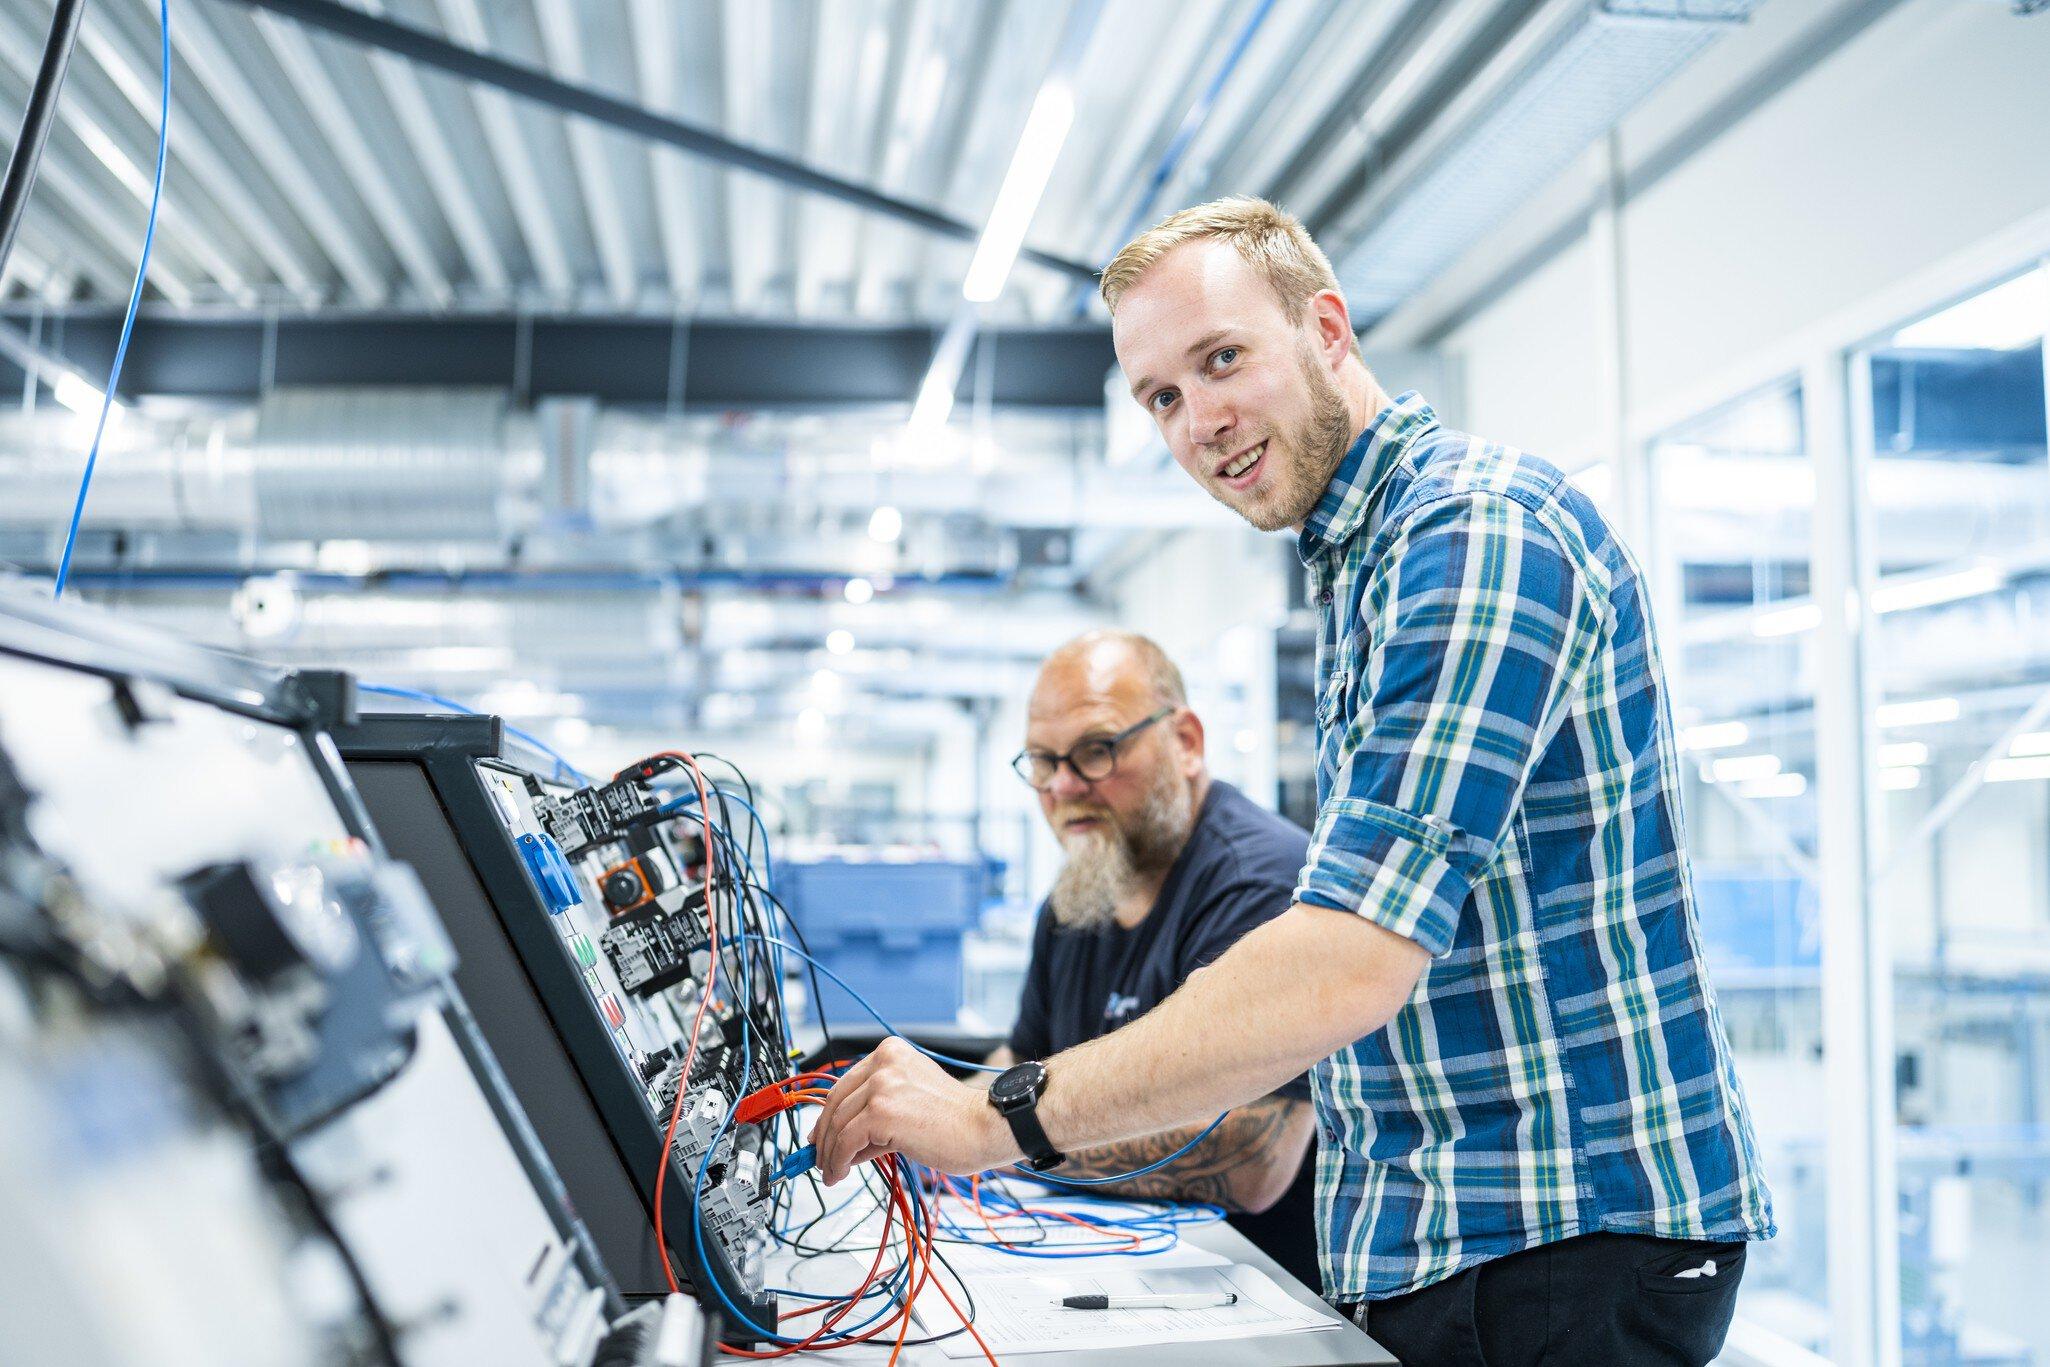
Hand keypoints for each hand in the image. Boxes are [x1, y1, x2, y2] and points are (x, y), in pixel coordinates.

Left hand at [811, 1037, 1019, 1184]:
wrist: (985, 1127)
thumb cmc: (957, 1119)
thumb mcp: (911, 1099)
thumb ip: (878, 1108)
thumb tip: (843, 1138)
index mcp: (891, 1052)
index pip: (845, 1084)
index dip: (827, 1115)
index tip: (820, 1135)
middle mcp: (884, 1062)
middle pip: (835, 1103)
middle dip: (824, 1136)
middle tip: (820, 1159)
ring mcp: (882, 1086)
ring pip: (837, 1124)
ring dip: (829, 1154)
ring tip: (831, 1172)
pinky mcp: (881, 1113)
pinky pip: (846, 1142)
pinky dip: (838, 1161)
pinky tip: (840, 1173)